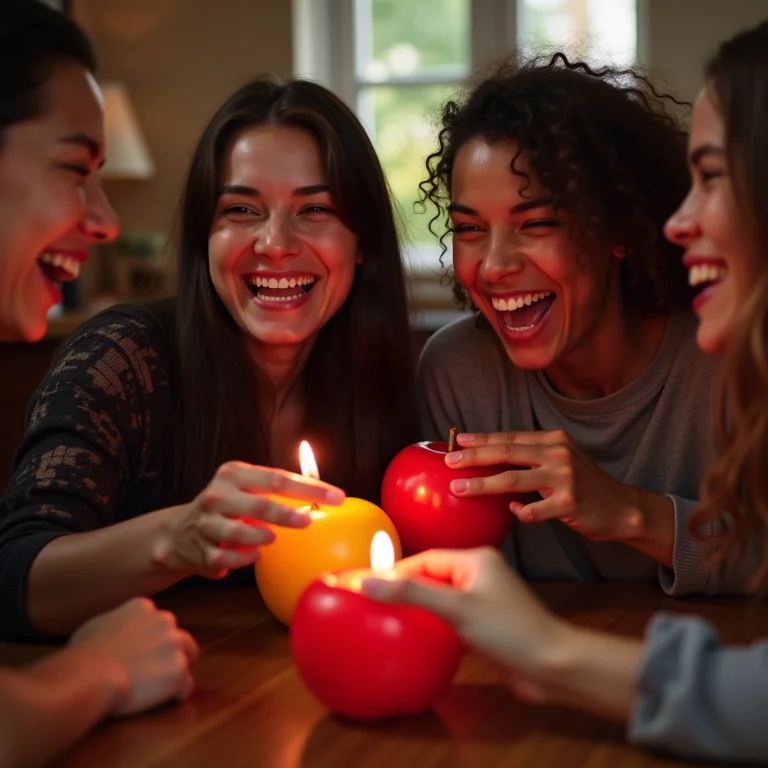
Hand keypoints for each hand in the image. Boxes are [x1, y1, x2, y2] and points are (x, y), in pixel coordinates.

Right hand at [69, 597, 198, 716]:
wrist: (91, 676)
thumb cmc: (84, 655)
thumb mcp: (95, 627)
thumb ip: (112, 624)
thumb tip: (110, 632)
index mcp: (143, 608)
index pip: (156, 621)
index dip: (151, 638)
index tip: (143, 653)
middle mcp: (163, 621)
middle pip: (178, 636)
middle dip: (170, 651)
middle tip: (155, 670)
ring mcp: (174, 644)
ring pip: (188, 656)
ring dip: (178, 669)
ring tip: (164, 685)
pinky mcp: (178, 670)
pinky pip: (186, 684)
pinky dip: (179, 692)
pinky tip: (169, 699)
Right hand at [154, 461, 345, 578]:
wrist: (178, 533)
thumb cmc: (228, 507)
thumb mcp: (245, 487)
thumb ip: (276, 489)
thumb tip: (325, 496)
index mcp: (234, 474)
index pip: (277, 478)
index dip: (309, 488)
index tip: (336, 497)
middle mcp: (218, 495)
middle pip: (259, 503)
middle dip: (286, 514)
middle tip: (308, 522)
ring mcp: (207, 523)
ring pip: (237, 531)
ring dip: (260, 535)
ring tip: (273, 538)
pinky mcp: (201, 550)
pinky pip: (226, 557)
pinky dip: (243, 558)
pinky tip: (256, 556)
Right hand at [361, 547, 568, 700]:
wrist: (552, 665)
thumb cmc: (509, 630)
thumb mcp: (457, 609)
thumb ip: (411, 594)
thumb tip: (367, 581)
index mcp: (475, 559)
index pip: (424, 559)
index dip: (394, 571)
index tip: (365, 583)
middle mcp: (479, 574)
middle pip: (430, 576)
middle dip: (402, 587)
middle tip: (372, 600)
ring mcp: (484, 599)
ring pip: (440, 598)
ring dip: (417, 607)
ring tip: (387, 617)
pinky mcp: (486, 623)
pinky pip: (450, 618)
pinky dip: (433, 624)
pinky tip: (416, 637)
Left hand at [445, 430, 662, 542]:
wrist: (623, 508)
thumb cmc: (584, 485)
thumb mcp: (561, 461)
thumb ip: (532, 457)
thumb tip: (491, 459)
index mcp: (554, 440)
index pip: (510, 437)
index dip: (482, 439)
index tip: (457, 441)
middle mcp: (558, 454)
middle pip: (506, 453)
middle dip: (474, 457)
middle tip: (449, 462)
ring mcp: (565, 478)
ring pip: (512, 480)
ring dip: (482, 484)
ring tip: (459, 488)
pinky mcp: (569, 504)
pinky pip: (533, 510)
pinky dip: (518, 511)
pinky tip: (510, 511)